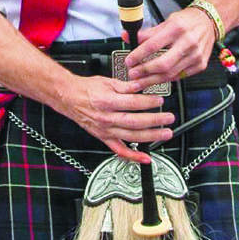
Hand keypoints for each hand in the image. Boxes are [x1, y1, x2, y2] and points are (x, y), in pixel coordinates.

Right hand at [56, 74, 172, 162]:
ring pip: (131, 137)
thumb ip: (126, 85)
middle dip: (155, 121)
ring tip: (165, 133)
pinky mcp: (104, 138)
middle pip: (134, 122)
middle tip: (168, 118)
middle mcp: (106, 118)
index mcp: (107, 101)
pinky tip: (146, 158)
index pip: (132, 103)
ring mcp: (105, 130)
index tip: (159, 99)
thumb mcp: (107, 82)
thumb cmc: (87, 89)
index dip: (148, 102)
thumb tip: (143, 85)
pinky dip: (133, 156)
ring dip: (151, 137)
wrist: (69, 98)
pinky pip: (119, 150)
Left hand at [124, 5, 218, 87]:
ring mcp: (196, 55)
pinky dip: (167, 79)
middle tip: (133, 74)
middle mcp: (188, 42)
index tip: (129, 61)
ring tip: (141, 81)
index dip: (138, 55)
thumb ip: (147, 33)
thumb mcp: (166, 22)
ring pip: (171, 73)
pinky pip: (180, 76)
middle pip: (163, 64)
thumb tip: (128, 36)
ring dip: (153, 80)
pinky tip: (157, 79)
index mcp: (176, 28)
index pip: (153, 45)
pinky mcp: (200, 65)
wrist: (209, 22)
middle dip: (145, 72)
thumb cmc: (187, 21)